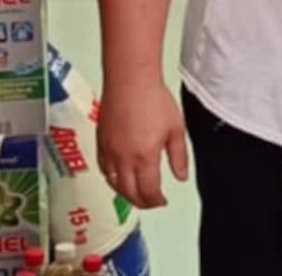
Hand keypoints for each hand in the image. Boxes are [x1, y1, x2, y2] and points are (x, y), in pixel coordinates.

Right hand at [96, 78, 187, 207]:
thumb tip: (181, 176)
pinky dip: (111, 179)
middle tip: (151, 201)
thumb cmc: (152, 99)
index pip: (148, 191)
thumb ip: (179, 156)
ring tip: (136, 193)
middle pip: (129, 193)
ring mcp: (109, 152)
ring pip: (113, 184)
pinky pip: (103, 169)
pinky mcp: (100, 143)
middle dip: (142, 202)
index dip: (156, 201)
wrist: (130, 80)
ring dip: (126, 193)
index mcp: (145, 157)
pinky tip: (119, 177)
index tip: (162, 200)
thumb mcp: (175, 129)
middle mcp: (124, 158)